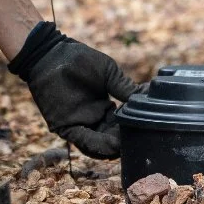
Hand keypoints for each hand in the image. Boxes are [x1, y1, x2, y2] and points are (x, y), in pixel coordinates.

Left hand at [9, 22, 145, 158]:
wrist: (53, 54)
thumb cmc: (81, 60)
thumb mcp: (110, 74)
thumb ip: (126, 88)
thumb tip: (149, 98)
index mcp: (105, 109)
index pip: (121, 126)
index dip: (133, 130)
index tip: (147, 131)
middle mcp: (93, 120)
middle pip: (111, 139)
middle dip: (124, 143)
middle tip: (139, 143)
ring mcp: (79, 124)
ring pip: (98, 145)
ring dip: (112, 148)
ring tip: (126, 147)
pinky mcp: (65, 127)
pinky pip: (83, 140)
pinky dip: (97, 145)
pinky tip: (112, 145)